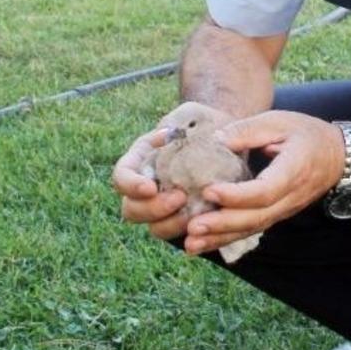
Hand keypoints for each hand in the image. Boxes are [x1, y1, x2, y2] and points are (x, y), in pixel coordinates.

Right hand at [111, 103, 235, 241]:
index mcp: (140, 161)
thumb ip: (176, 120)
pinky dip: (191, 233)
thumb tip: (166, 134)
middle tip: (180, 197)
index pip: (121, 177)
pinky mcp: (186, 219)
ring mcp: (165, 206)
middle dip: (152, 209)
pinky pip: (181, 235)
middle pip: (132, 210)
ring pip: (154, 227)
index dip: (130, 186)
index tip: (150, 187)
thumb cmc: (204, 123)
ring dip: (170, 224)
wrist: (229, 139)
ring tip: (193, 213)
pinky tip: (206, 224)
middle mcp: (147, 187)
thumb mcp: (190, 114)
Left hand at [180, 111, 344, 256]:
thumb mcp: (280, 121)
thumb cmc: (308, 134)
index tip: (209, 190)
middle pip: (256, 217)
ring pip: (252, 229)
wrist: (339, 157)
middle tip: (193, 227)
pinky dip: (226, 239)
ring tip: (191, 243)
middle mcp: (290, 196)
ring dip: (221, 238)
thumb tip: (214, 141)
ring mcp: (285, 210)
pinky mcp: (277, 214)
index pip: (266, 190)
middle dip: (223, 224)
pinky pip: (252, 230)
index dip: (237, 195)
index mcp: (294, 169)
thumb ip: (248, 129)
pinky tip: (203, 244)